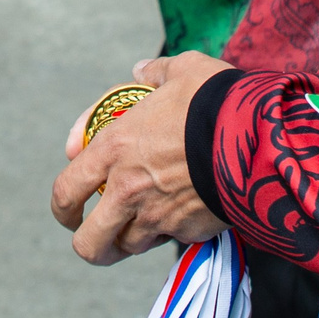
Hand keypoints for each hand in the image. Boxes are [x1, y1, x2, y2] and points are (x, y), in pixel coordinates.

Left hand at [51, 51, 228, 264]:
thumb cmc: (214, 99)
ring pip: (131, 247)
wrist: (258, 136)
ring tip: (144, 223)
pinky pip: (172, 240)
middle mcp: (128, 190)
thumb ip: (155, 73)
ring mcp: (159, 216)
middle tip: (98, 237)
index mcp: (114, 149)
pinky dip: (173, 232)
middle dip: (90, 245)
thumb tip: (142, 72)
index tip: (67, 212)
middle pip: (90, 242)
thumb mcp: (182, 70)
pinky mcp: (190, 232)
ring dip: (133, 239)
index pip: (66, 190)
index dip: (61, 208)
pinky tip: (185, 213)